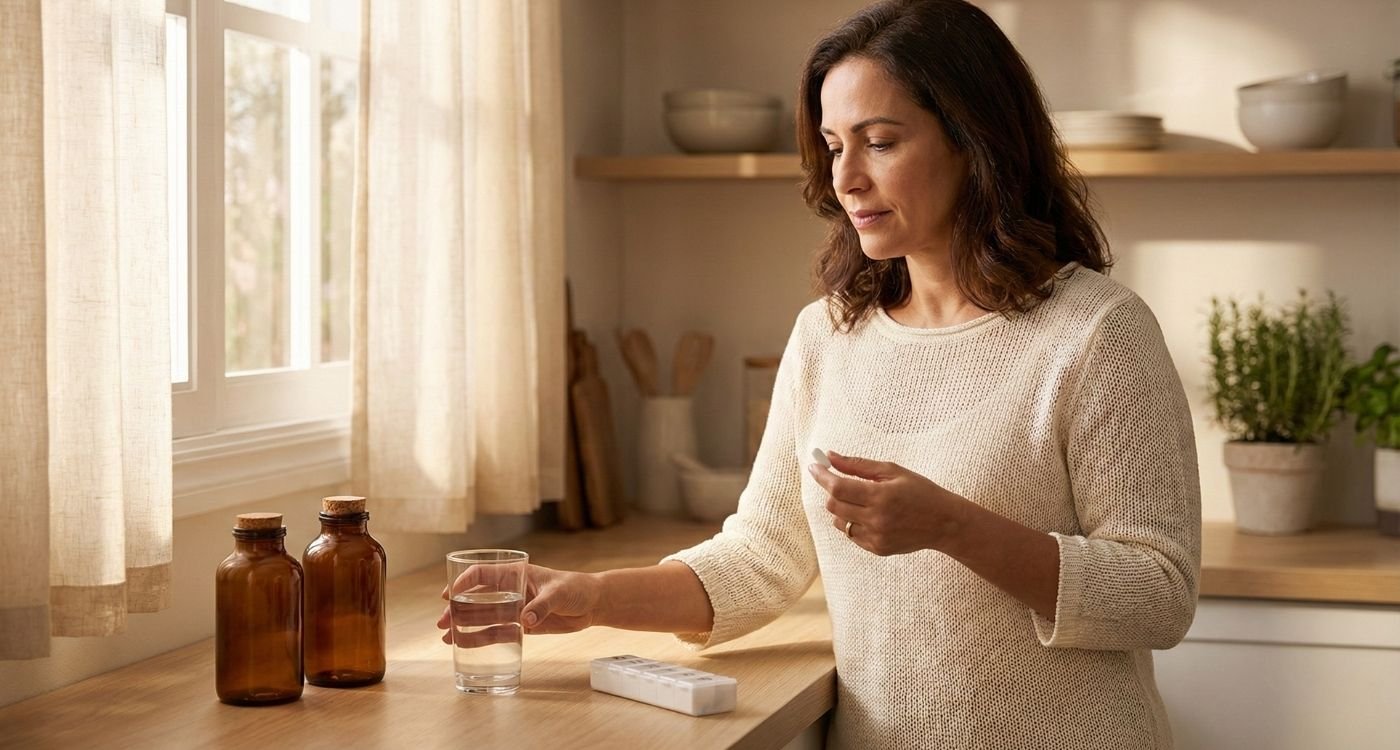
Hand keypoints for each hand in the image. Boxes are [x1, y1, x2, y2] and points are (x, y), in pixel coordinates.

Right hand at [436, 564, 602, 644]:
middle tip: (442, 622)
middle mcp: (510, 590)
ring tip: (446, 637)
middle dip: (457, 609)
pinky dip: (480, 638)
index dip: (464, 582)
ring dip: (464, 625)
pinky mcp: (521, 624)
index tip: (449, 594)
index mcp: (516, 574)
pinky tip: (464, 645)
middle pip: (477, 598)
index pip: (483, 573)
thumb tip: (525, 620)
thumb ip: (543, 605)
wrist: (592, 604)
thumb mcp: (560, 593)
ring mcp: (514, 608)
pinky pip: (497, 632)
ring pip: (483, 617)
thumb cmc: (576, 589)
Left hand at [808, 450, 968, 555]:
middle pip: (834, 505)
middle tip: (840, 482)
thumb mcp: (893, 471)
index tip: (814, 467)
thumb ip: (859, 465)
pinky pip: (851, 534)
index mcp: (881, 495)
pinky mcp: (878, 549)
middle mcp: (877, 518)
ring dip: (842, 509)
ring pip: (839, 521)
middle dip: (831, 492)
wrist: (944, 523)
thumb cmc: (920, 491)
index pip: (838, 487)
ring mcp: (876, 537)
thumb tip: (831, 456)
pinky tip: (870, 515)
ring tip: (861, 501)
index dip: (822, 476)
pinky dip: (853, 522)